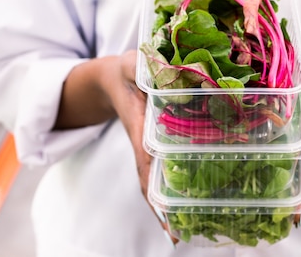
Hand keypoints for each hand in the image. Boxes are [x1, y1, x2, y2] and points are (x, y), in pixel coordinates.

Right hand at [104, 50, 178, 245]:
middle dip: (161, 208)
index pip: (145, 160)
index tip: (162, 214)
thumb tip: (160, 70)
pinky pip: (165, 166)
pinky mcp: (157, 143)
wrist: (112, 79)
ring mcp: (149, 145)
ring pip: (157, 178)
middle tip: (176, 235)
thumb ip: (141, 67)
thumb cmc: (125, 72)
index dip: (152, 186)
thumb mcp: (132, 65)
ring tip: (185, 230)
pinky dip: (173, 185)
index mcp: (138, 124)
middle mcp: (143, 141)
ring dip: (167, 202)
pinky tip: (188, 202)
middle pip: (150, 180)